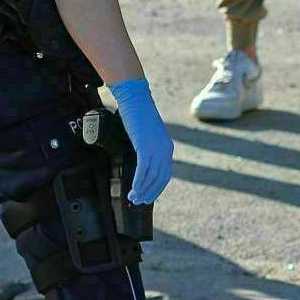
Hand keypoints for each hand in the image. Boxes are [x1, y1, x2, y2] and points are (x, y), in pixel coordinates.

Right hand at [107, 79, 173, 205]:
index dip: (157, 188)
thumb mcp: (145, 134)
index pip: (165, 174)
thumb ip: (146, 147)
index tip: (147, 196)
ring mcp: (156, 148)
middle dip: (150, 193)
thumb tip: (138, 160)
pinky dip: (138, 181)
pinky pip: (143, 169)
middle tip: (139, 201)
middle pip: (160, 178)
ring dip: (142, 190)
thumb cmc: (137, 114)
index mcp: (167, 147)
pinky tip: (133, 189)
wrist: (135, 98)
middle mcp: (165, 149)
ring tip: (133, 198)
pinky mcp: (146, 146)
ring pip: (152, 176)